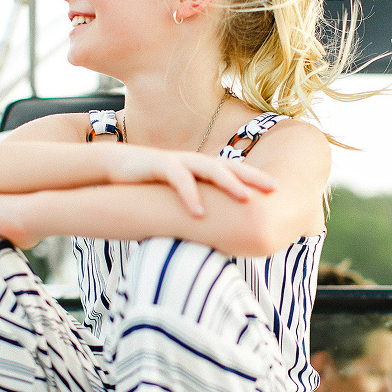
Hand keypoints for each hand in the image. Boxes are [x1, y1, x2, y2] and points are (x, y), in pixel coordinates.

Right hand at [104, 145, 275, 216]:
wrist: (113, 168)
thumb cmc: (149, 187)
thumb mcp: (177, 196)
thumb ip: (198, 206)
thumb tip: (216, 230)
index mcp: (201, 169)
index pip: (234, 171)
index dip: (256, 178)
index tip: (278, 190)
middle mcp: (194, 162)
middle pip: (230, 166)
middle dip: (253, 177)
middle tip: (274, 188)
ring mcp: (178, 161)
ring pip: (209, 169)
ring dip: (229, 183)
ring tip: (245, 199)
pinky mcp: (158, 165)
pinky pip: (178, 180)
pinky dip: (190, 196)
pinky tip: (199, 213)